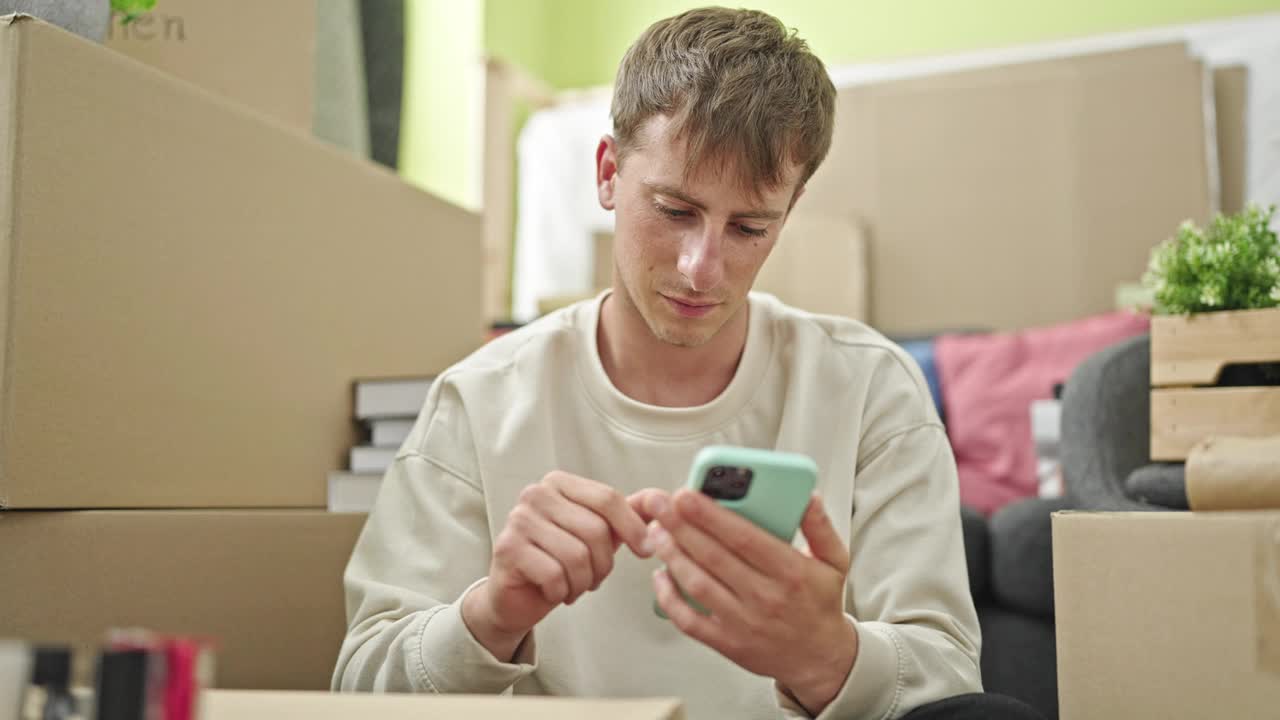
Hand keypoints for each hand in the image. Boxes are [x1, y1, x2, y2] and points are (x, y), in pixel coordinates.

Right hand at [462, 472, 653, 660]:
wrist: (517, 595)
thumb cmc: (559, 559)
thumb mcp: (600, 533)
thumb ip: (630, 513)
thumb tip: (664, 499)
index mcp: (560, 483)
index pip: (608, 498)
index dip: (633, 527)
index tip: (646, 550)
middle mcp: (536, 494)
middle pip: (595, 530)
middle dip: (603, 564)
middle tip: (593, 577)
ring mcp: (519, 519)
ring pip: (576, 555)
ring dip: (583, 581)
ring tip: (574, 585)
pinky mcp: (507, 548)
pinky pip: (554, 574)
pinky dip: (562, 591)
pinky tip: (554, 590)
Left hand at [648, 490, 856, 714]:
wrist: (820, 659)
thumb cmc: (820, 604)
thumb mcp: (834, 561)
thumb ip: (820, 526)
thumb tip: (808, 497)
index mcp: (791, 572)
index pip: (744, 537)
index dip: (711, 515)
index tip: (687, 495)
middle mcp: (766, 597)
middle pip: (713, 556)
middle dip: (680, 527)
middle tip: (659, 505)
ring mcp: (744, 622)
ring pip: (698, 584)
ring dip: (672, 556)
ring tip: (657, 532)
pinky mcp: (728, 643)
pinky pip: (690, 620)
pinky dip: (669, 598)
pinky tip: (660, 576)